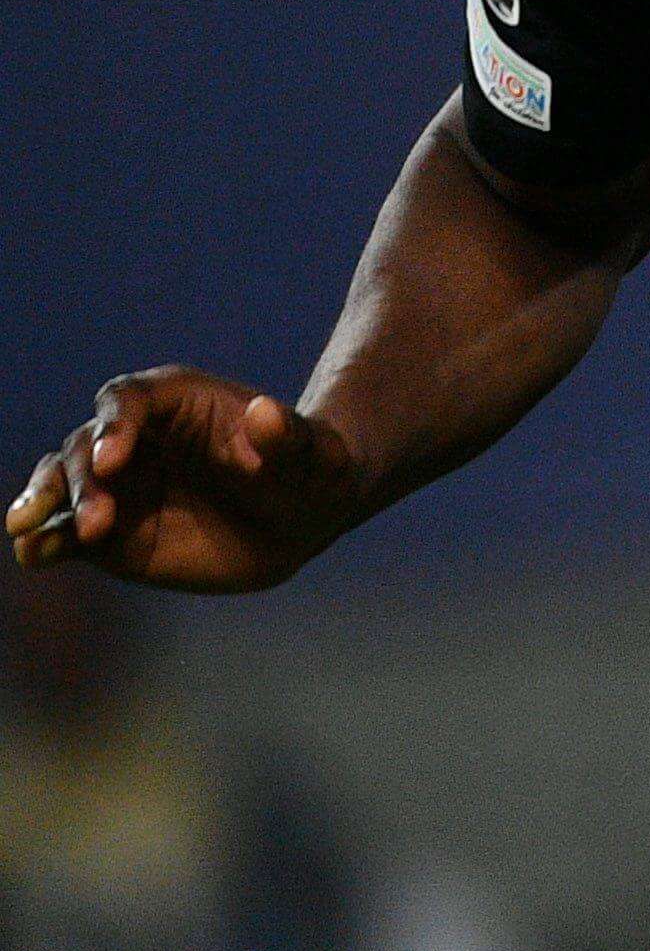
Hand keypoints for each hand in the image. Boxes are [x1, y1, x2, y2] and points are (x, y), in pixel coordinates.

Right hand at [6, 369, 372, 591]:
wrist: (300, 519)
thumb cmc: (311, 472)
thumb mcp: (317, 455)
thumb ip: (291, 437)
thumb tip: (265, 412)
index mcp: (179, 399)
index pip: (127, 400)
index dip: (114, 425)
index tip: (113, 459)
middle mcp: (135, 436)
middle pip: (86, 444)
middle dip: (83, 479)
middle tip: (98, 522)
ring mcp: (116, 483)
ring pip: (63, 483)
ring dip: (46, 503)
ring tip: (30, 531)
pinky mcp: (107, 531)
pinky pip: (64, 531)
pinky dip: (44, 539)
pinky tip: (35, 552)